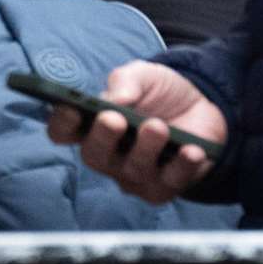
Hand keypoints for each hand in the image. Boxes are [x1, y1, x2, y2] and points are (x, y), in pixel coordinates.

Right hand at [46, 60, 226, 203]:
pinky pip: (167, 185)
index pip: (62, 132)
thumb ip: (126, 81)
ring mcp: (133, 175)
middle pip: (93, 156)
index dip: (61, 124)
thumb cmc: (159, 93)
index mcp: (91, 125)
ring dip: (145, 149)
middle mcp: (107, 154)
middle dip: (102, 138)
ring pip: (132, 171)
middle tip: (114, 119)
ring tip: (158, 127)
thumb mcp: (143, 75)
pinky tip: (190, 150)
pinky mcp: (164, 187)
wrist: (201, 107)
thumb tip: (114, 100)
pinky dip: (180, 168)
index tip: (71, 109)